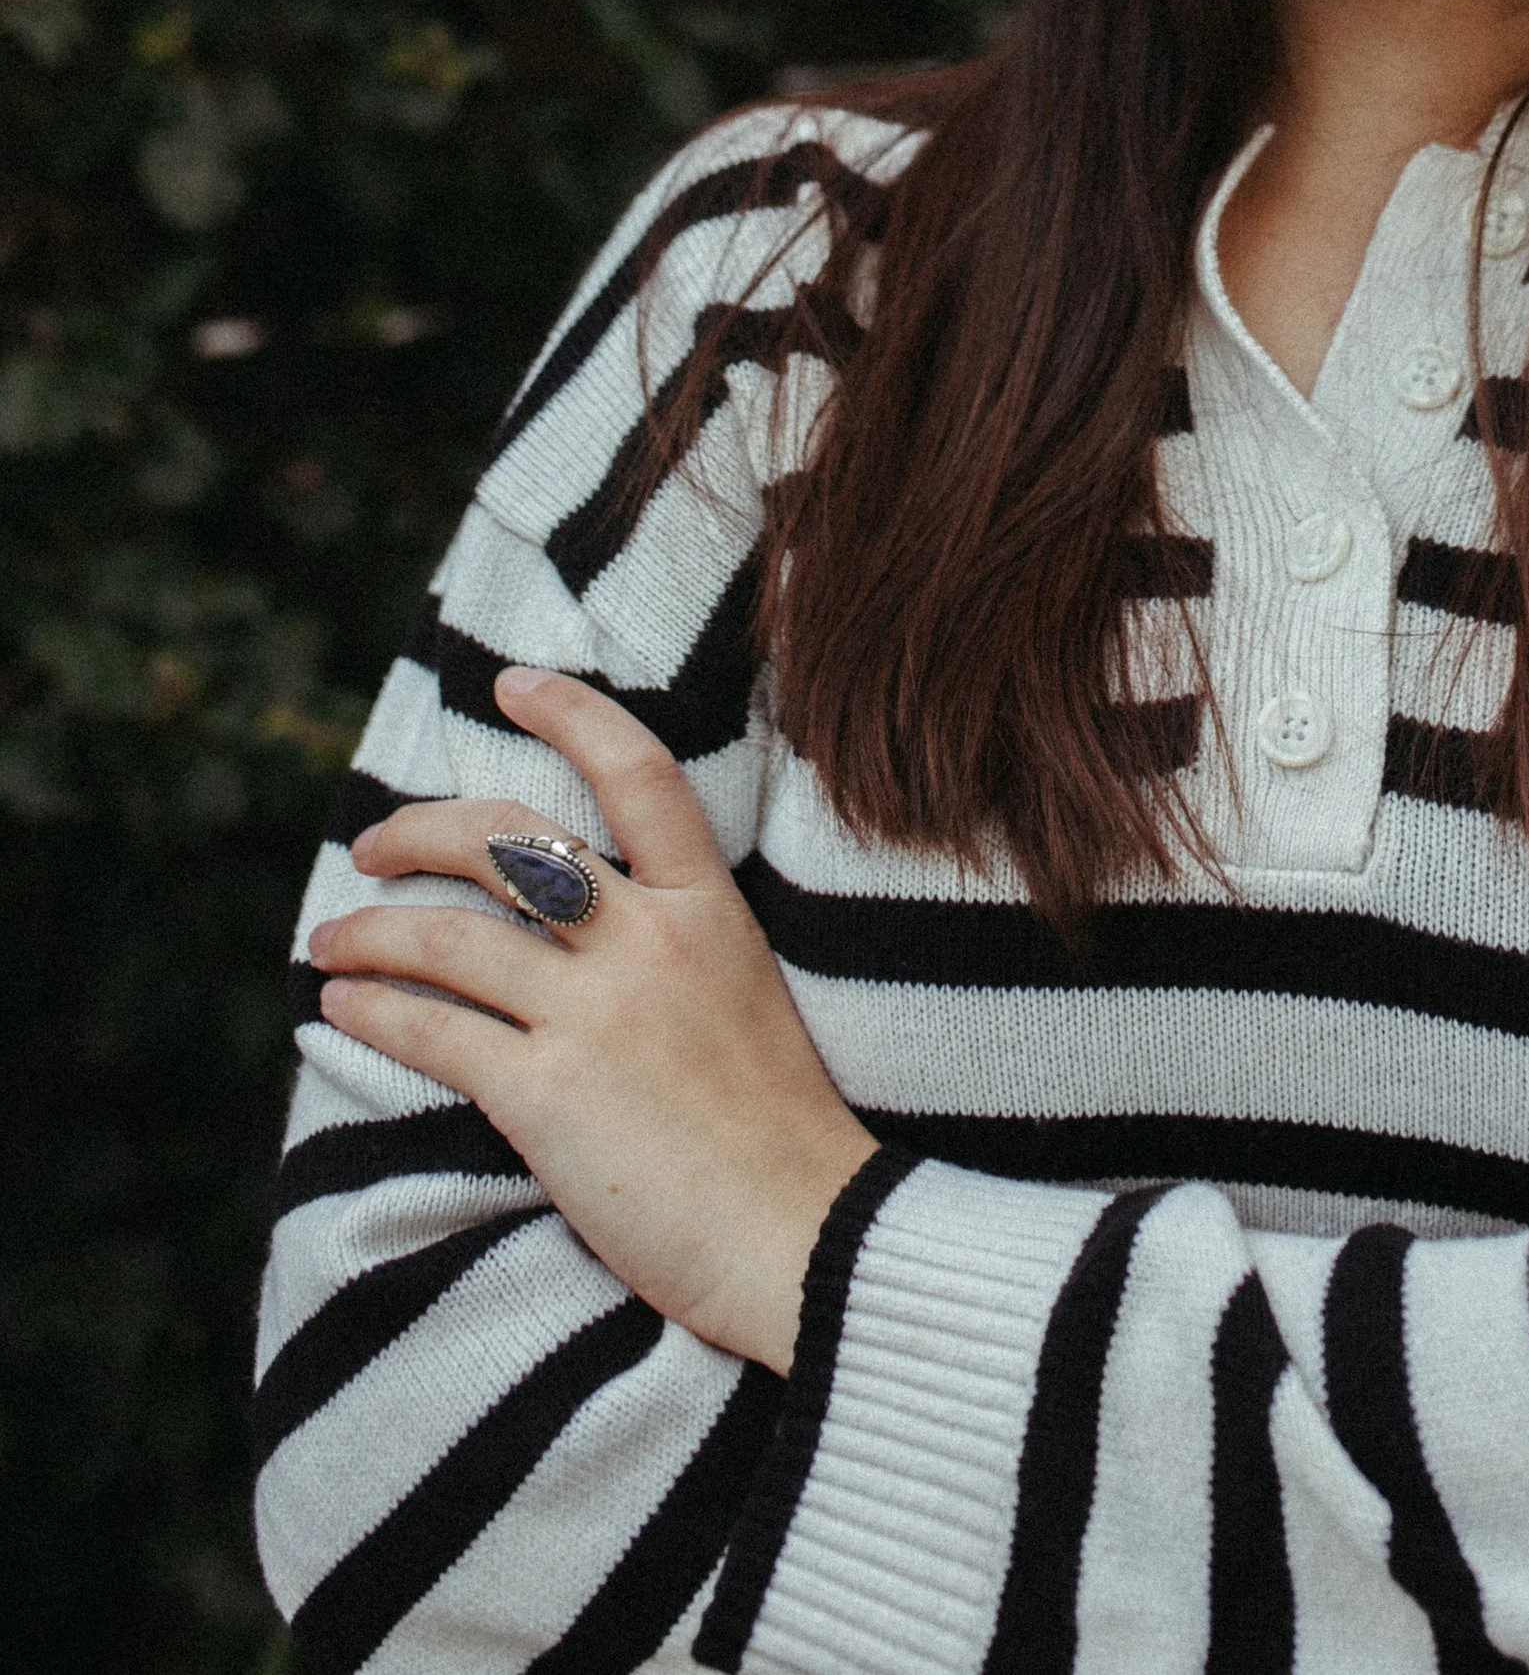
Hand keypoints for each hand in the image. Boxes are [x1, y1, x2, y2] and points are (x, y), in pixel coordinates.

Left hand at [306, 666, 874, 1373]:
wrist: (805, 1238)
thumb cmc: (783, 1136)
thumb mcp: (748, 996)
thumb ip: (677, 948)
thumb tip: (586, 923)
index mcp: (712, 911)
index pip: (640, 772)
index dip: (573, 712)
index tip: (515, 682)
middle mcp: (650, 944)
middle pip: (511, 840)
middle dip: (422, 828)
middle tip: (372, 844)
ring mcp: (598, 1017)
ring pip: (452, 935)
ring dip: (372, 931)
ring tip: (330, 940)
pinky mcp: (547, 1096)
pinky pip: (433, 1033)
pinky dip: (375, 1010)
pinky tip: (341, 1005)